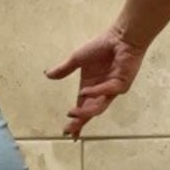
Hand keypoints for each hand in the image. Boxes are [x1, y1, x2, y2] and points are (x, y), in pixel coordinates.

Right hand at [45, 25, 147, 139]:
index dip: (76, 121)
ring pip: (99, 106)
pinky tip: (84, 91)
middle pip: (89, 112)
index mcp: (90, 88)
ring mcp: (112, 90)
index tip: (66, 132)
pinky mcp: (121, 84)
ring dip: (86, 112)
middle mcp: (101, 92)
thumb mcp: (77, 59)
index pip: (82, 108)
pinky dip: (96, 92)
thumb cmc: (101, 46)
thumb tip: (47, 75)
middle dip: (79, 122)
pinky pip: (107, 91)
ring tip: (73, 114)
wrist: (119, 37)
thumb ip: (64, 69)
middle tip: (69, 130)